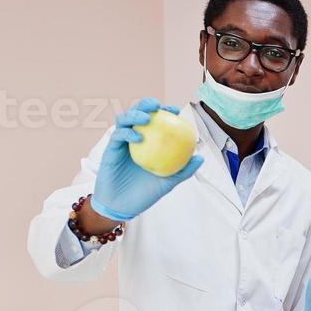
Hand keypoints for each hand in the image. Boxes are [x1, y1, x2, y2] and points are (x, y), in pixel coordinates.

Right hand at [90, 97, 202, 222]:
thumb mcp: (168, 183)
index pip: (156, 122)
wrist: (123, 206)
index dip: (165, 112)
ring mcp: (121, 143)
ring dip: (134, 114)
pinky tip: (138, 137)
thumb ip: (183, 171)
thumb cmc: (145, 194)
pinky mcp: (110, 150)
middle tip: (157, 105)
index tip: (176, 110)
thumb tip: (200, 158)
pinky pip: (117, 136)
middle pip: (137, 113)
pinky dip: (127, 134)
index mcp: (148, 143)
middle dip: (146, 104)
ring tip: (146, 118)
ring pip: (124, 120)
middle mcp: (133, 139)